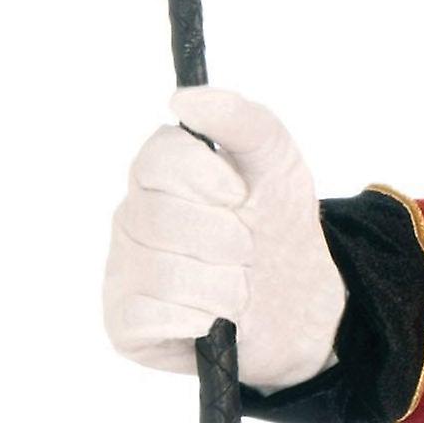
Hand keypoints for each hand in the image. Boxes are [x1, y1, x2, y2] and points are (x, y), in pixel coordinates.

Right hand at [103, 86, 345, 393]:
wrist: (300, 305)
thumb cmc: (277, 226)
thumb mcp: (276, 163)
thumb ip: (242, 120)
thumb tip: (183, 99)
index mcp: (159, 173)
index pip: (159, 157)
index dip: (206, 178)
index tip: (242, 196)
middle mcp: (131, 218)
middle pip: (164, 218)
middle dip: (227, 240)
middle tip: (247, 252)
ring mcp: (123, 270)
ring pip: (166, 272)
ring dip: (224, 287)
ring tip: (237, 290)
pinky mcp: (123, 323)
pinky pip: (151, 317)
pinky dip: (198, 322)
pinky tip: (211, 321)